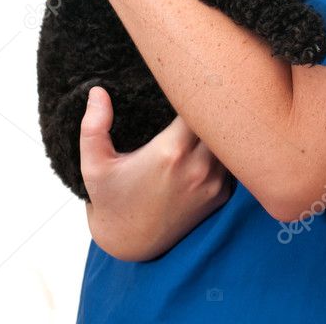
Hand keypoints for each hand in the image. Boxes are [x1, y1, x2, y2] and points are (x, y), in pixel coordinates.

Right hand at [80, 87, 233, 261]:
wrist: (130, 244)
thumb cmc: (112, 199)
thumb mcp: (94, 165)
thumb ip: (93, 126)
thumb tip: (97, 91)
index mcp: (171, 152)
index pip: (201, 106)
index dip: (197, 89)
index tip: (187, 81)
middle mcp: (199, 168)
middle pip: (223, 121)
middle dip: (213, 105)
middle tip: (200, 92)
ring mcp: (214, 183)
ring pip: (231, 141)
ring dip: (220, 128)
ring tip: (204, 115)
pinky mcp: (221, 196)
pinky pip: (231, 162)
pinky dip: (224, 150)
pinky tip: (207, 143)